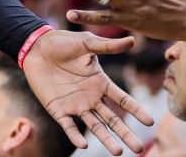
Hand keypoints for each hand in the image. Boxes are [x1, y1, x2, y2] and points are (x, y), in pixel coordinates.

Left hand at [21, 29, 153, 154]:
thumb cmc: (62, 43)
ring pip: (95, 126)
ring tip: (118, 152)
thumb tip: (132, 40)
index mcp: (100, 82)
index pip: (122, 99)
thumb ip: (107, 46)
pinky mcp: (58, 110)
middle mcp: (91, 97)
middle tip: (139, 149)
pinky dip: (76, 136)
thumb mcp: (86, 43)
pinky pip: (69, 126)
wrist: (36, 48)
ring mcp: (76, 105)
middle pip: (112, 119)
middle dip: (125, 133)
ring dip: (106, 139)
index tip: (149, 122)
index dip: (135, 110)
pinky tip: (84, 144)